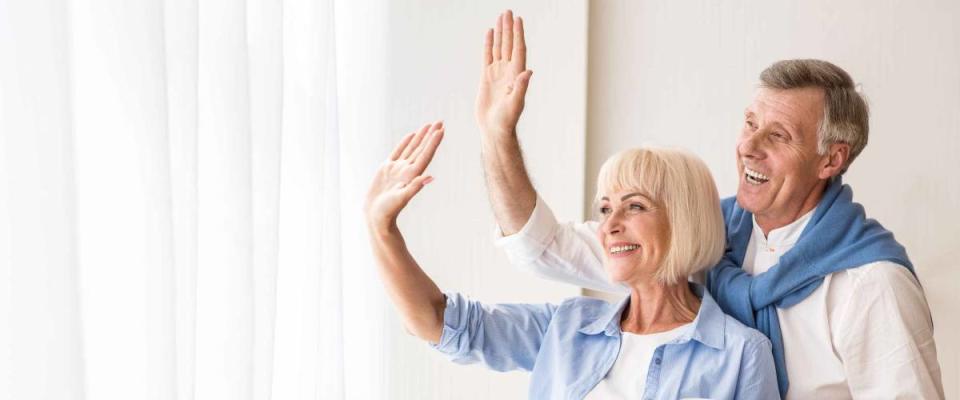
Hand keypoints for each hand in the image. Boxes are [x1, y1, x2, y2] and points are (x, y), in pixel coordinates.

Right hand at [365, 121, 444, 230]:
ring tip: (429, 125)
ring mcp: (398, 168)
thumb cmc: (388, 210)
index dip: (433, 142)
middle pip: (422, 149)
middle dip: (431, 135)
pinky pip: (398, 152)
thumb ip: (415, 187)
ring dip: (421, 137)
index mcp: (412, 175)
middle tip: (440, 121)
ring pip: (412, 148)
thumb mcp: (401, 199)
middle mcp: (407, 170)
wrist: (376, 217)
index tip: (441, 130)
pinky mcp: (387, 169)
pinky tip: (411, 135)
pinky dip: (405, 143)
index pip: (425, 155)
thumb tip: (430, 177)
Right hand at [475, 10, 532, 136]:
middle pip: (509, 44)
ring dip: (500, 33)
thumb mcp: (515, 104)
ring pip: (499, 48)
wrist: (494, 130)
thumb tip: (528, 72)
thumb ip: (521, 87)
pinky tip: (490, 34)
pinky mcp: (487, 78)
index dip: (518, 34)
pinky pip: (488, 56)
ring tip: (500, 18)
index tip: (517, 19)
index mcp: (517, 75)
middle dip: (509, 28)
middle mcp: (509, 71)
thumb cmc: (506, 120)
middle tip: (508, 12)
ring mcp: (498, 73)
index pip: (518, 49)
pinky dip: (489, 45)